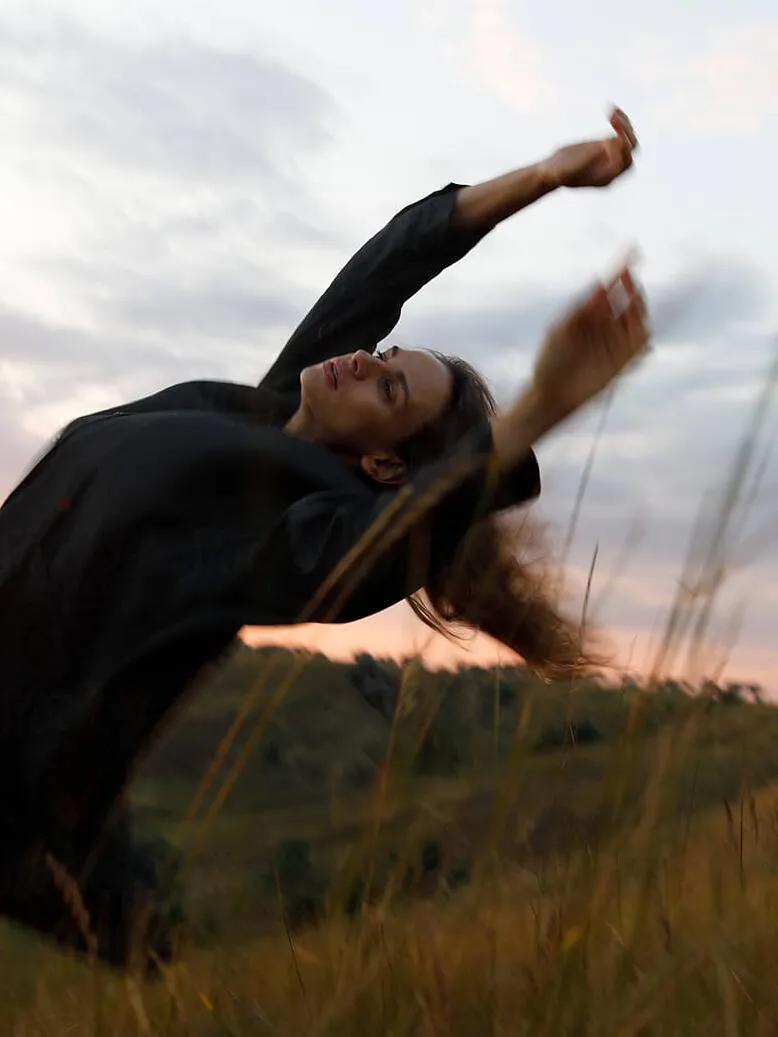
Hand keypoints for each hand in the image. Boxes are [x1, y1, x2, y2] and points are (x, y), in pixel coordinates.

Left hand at [531, 266, 649, 420]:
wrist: (551, 394)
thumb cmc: (550, 361)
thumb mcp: (560, 331)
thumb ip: (579, 311)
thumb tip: (599, 285)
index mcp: (591, 313)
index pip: (610, 287)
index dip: (622, 269)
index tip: (632, 252)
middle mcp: (606, 325)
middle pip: (628, 299)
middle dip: (630, 287)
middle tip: (626, 278)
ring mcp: (616, 342)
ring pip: (638, 319)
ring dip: (638, 308)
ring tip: (629, 301)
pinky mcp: (623, 361)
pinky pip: (641, 344)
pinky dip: (644, 336)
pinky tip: (639, 328)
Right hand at [542, 107, 637, 189]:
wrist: (551, 171)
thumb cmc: (555, 173)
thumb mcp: (566, 169)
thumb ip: (582, 161)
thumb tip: (600, 148)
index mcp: (606, 177)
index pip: (626, 162)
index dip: (622, 148)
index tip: (607, 137)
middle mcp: (612, 168)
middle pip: (630, 150)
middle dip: (625, 133)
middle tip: (613, 119)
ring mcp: (610, 156)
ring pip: (628, 139)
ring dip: (624, 123)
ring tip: (612, 112)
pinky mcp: (606, 145)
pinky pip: (621, 132)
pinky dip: (620, 120)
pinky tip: (611, 109)